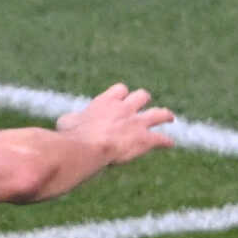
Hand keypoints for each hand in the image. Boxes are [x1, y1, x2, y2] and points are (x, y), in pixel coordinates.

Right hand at [56, 83, 175, 166]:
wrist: (87, 147)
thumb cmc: (72, 135)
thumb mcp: (67, 121)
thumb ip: (74, 118)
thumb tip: (70, 120)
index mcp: (106, 102)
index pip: (120, 90)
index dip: (121, 95)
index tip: (121, 99)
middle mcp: (125, 109)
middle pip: (141, 96)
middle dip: (143, 100)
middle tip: (144, 104)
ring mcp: (137, 123)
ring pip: (158, 114)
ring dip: (165, 115)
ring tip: (169, 117)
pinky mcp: (144, 140)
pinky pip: (160, 139)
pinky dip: (165, 141)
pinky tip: (170, 144)